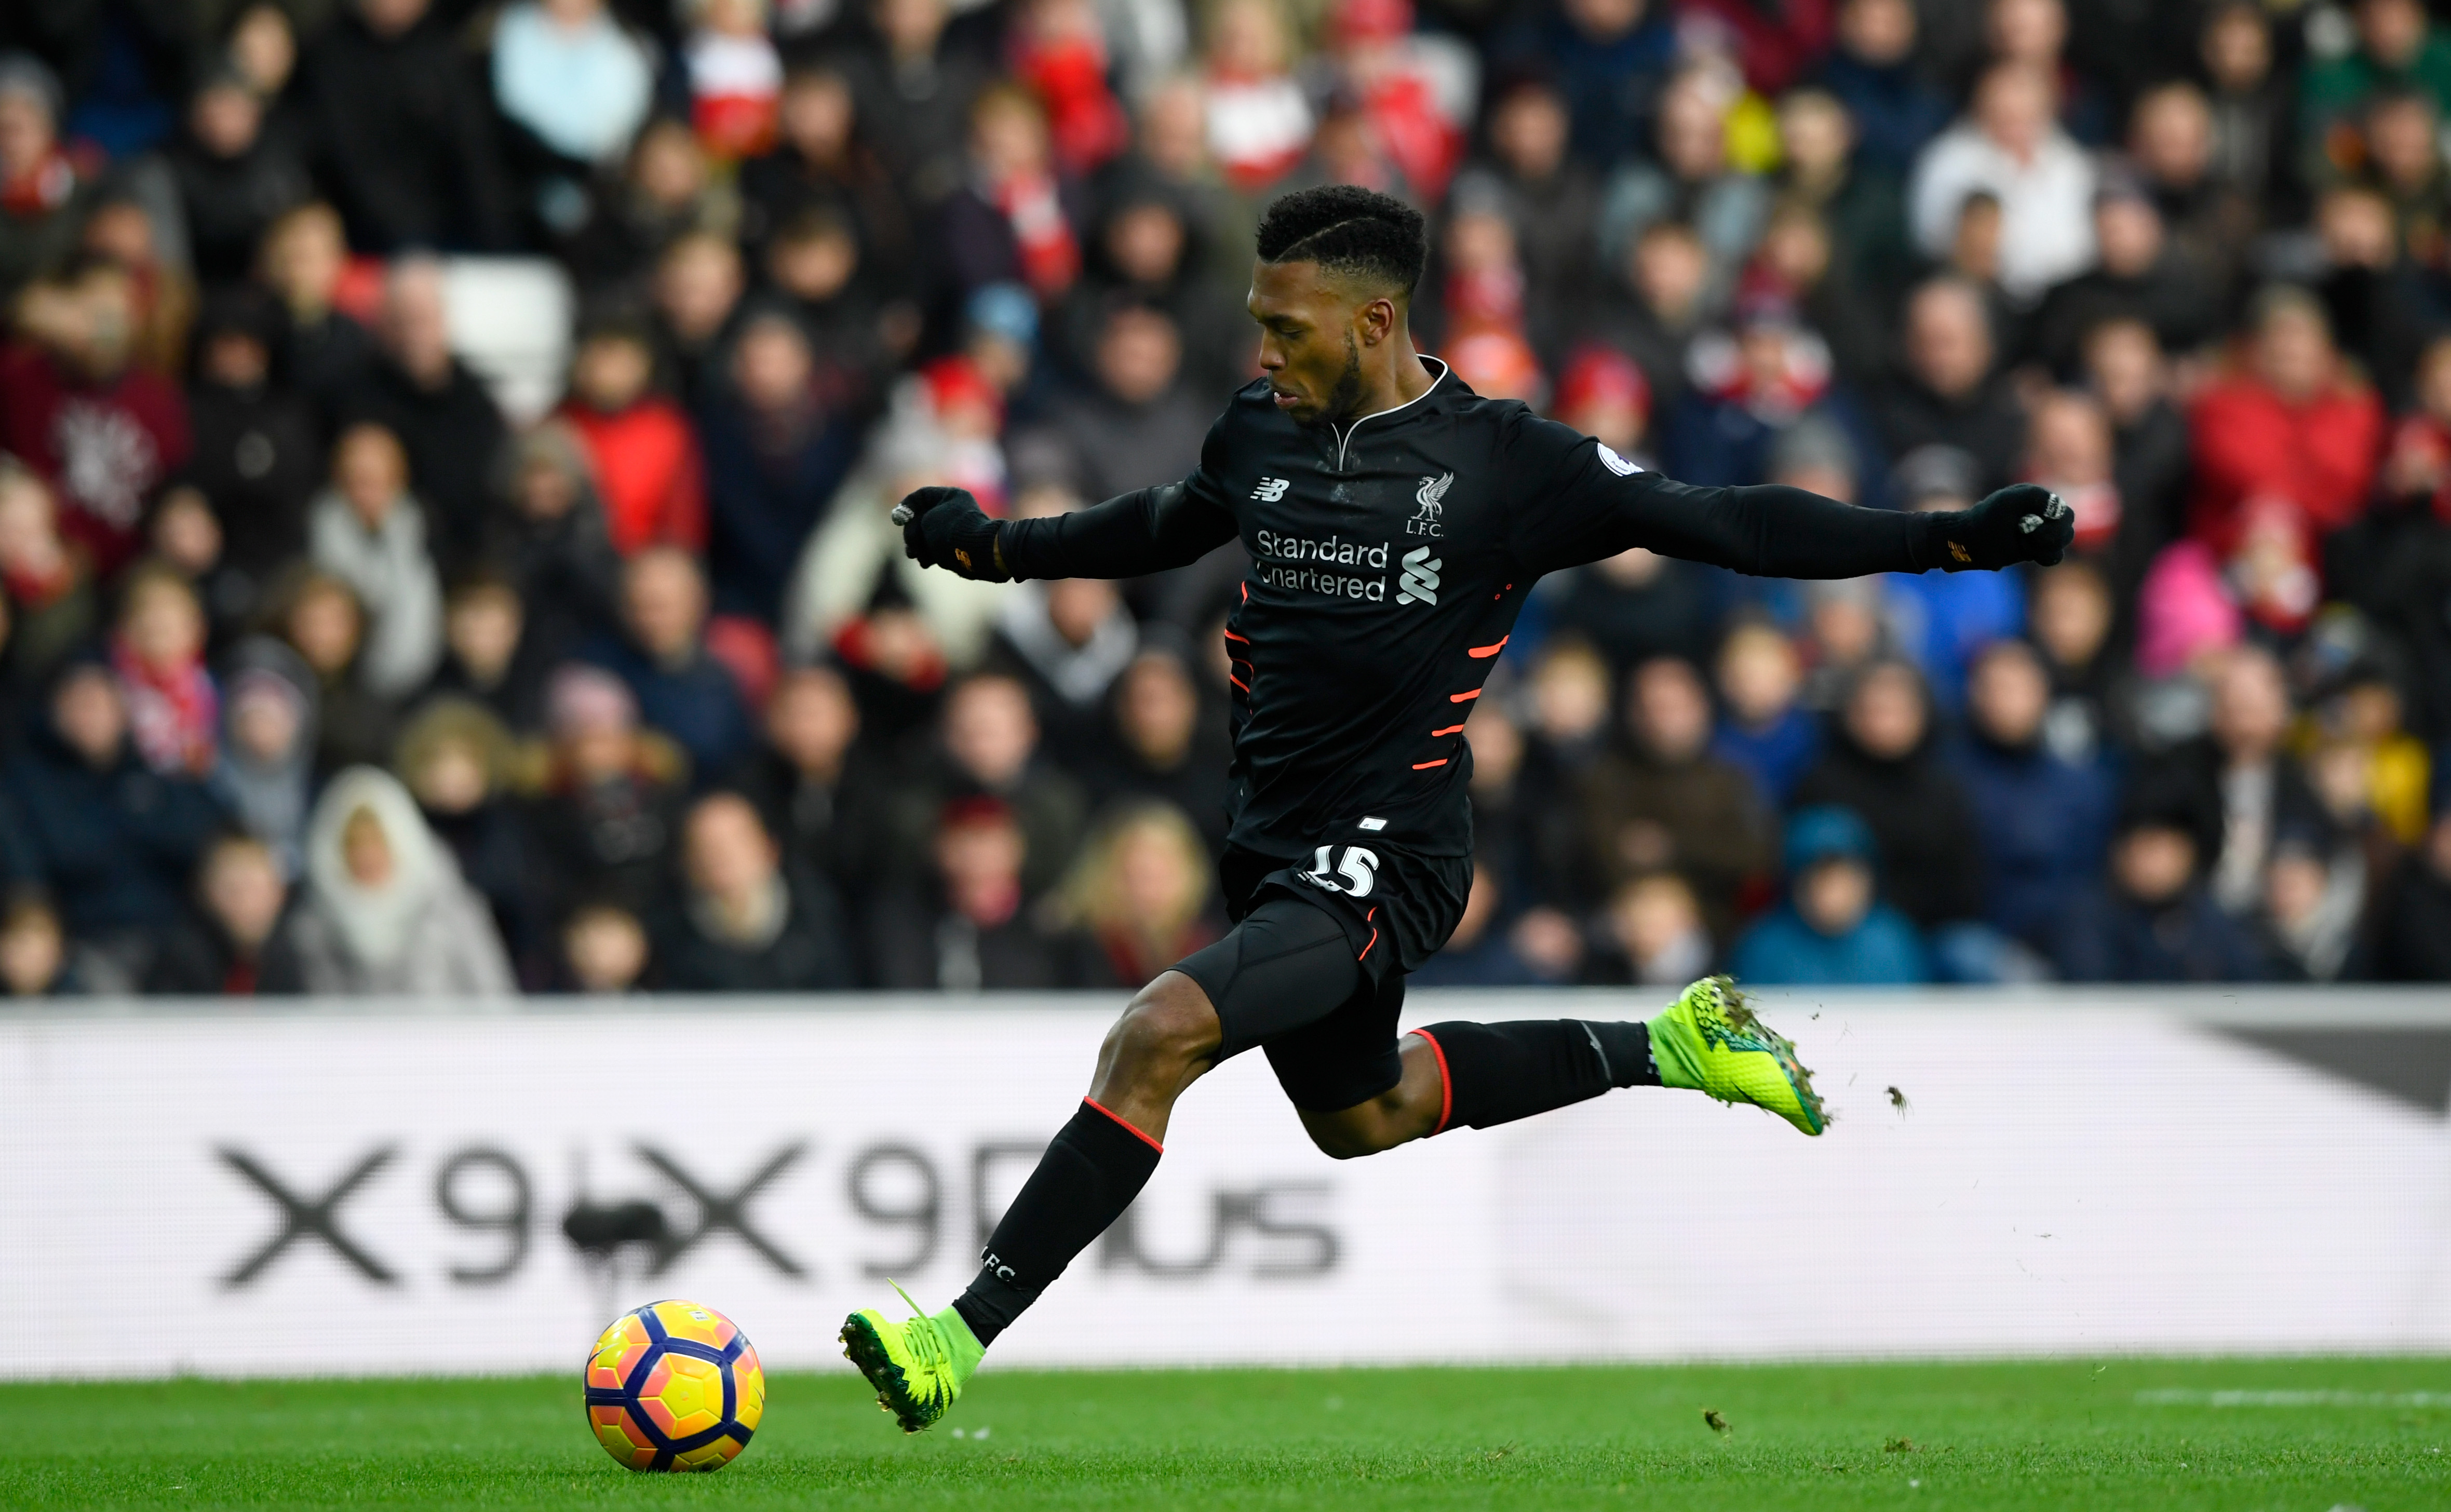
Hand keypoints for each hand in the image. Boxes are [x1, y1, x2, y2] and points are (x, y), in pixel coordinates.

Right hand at [893, 485, 1008, 580]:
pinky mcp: (957, 547)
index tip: (898, 519)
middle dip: (911, 532)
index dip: (907, 506)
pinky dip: (928, 554)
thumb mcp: (925, 522)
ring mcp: (955, 529)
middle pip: (922, 518)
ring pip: (927, 536)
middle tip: (910, 544)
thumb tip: (915, 541)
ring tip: (915, 554)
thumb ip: (914, 526)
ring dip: (917, 546)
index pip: (922, 496)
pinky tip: (925, 562)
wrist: (977, 554)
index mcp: (950, 496)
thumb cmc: (951, 532)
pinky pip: (936, 548)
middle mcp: (954, 511)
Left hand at [1930, 483, 2073, 571]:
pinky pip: (2054, 556)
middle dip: (2049, 535)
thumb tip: (2057, 510)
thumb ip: (2037, 497)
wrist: (1970, 541)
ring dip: (2043, 545)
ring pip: (2061, 543)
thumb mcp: (2010, 500)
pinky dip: (2044, 555)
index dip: (2053, 521)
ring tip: (2022, 541)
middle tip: (2024, 533)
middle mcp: (2043, 515)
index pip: (2063, 512)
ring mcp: (2041, 533)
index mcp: (2038, 500)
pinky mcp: (2035, 550)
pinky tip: (2027, 551)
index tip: (2030, 522)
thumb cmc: (1988, 518)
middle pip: (2066, 529)